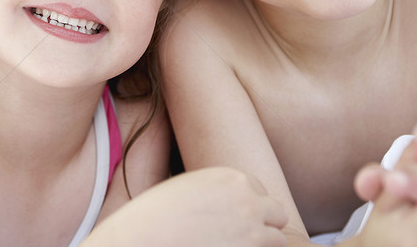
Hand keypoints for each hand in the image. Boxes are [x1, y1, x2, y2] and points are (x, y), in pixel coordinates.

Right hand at [85, 166, 287, 246]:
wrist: (138, 241)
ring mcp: (252, 232)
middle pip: (277, 212)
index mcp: (229, 177)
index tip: (235, 220)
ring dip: (262, 246)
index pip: (259, 189)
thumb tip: (227, 210)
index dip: (249, 206)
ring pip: (278, 240)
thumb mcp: (184, 191)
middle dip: (264, 225)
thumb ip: (214, 194)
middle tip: (241, 238)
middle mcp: (246, 200)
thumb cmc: (151, 220)